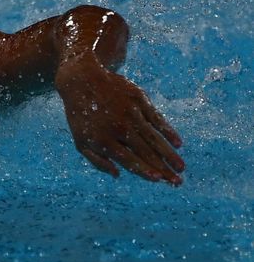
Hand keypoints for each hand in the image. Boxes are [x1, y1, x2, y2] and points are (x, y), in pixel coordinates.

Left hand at [55, 55, 183, 184]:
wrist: (81, 80)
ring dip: (169, 154)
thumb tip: (118, 175)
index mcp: (104, 140)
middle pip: (146, 152)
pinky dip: (168, 132)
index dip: (145, 171)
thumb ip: (97, 161)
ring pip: (154, 138)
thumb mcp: (80, 141)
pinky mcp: (138, 100)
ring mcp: (130, 113)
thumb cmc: (81, 116)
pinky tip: (178, 143)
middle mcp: (119, 128)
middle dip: (163, 169)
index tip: (159, 179)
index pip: (129, 160)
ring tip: (181, 167)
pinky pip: (157, 119)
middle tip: (178, 181)